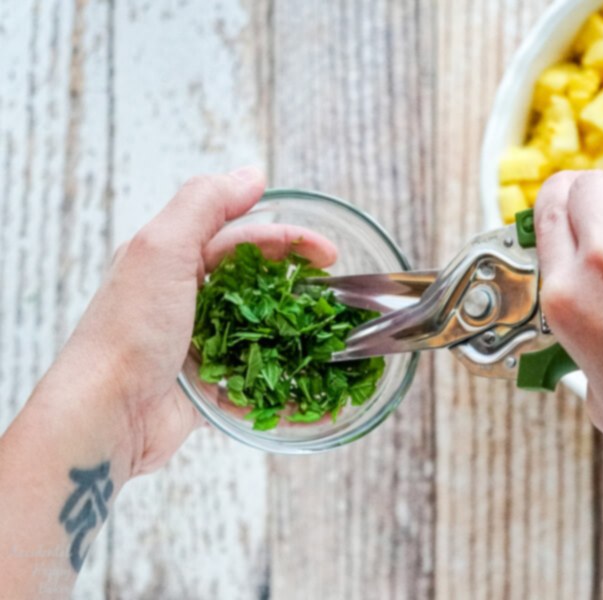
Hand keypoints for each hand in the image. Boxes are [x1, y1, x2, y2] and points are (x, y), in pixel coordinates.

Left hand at [40, 168, 336, 476]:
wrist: (106, 416)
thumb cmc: (129, 331)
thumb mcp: (163, 250)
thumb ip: (205, 203)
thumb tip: (253, 173)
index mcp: (172, 259)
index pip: (244, 236)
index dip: (290, 238)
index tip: (330, 254)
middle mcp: (185, 298)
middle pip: (257, 281)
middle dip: (298, 284)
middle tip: (336, 294)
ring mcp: (198, 343)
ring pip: (260, 329)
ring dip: (296, 335)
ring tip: (331, 342)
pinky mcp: (207, 386)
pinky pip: (255, 379)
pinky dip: (284, 383)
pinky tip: (312, 389)